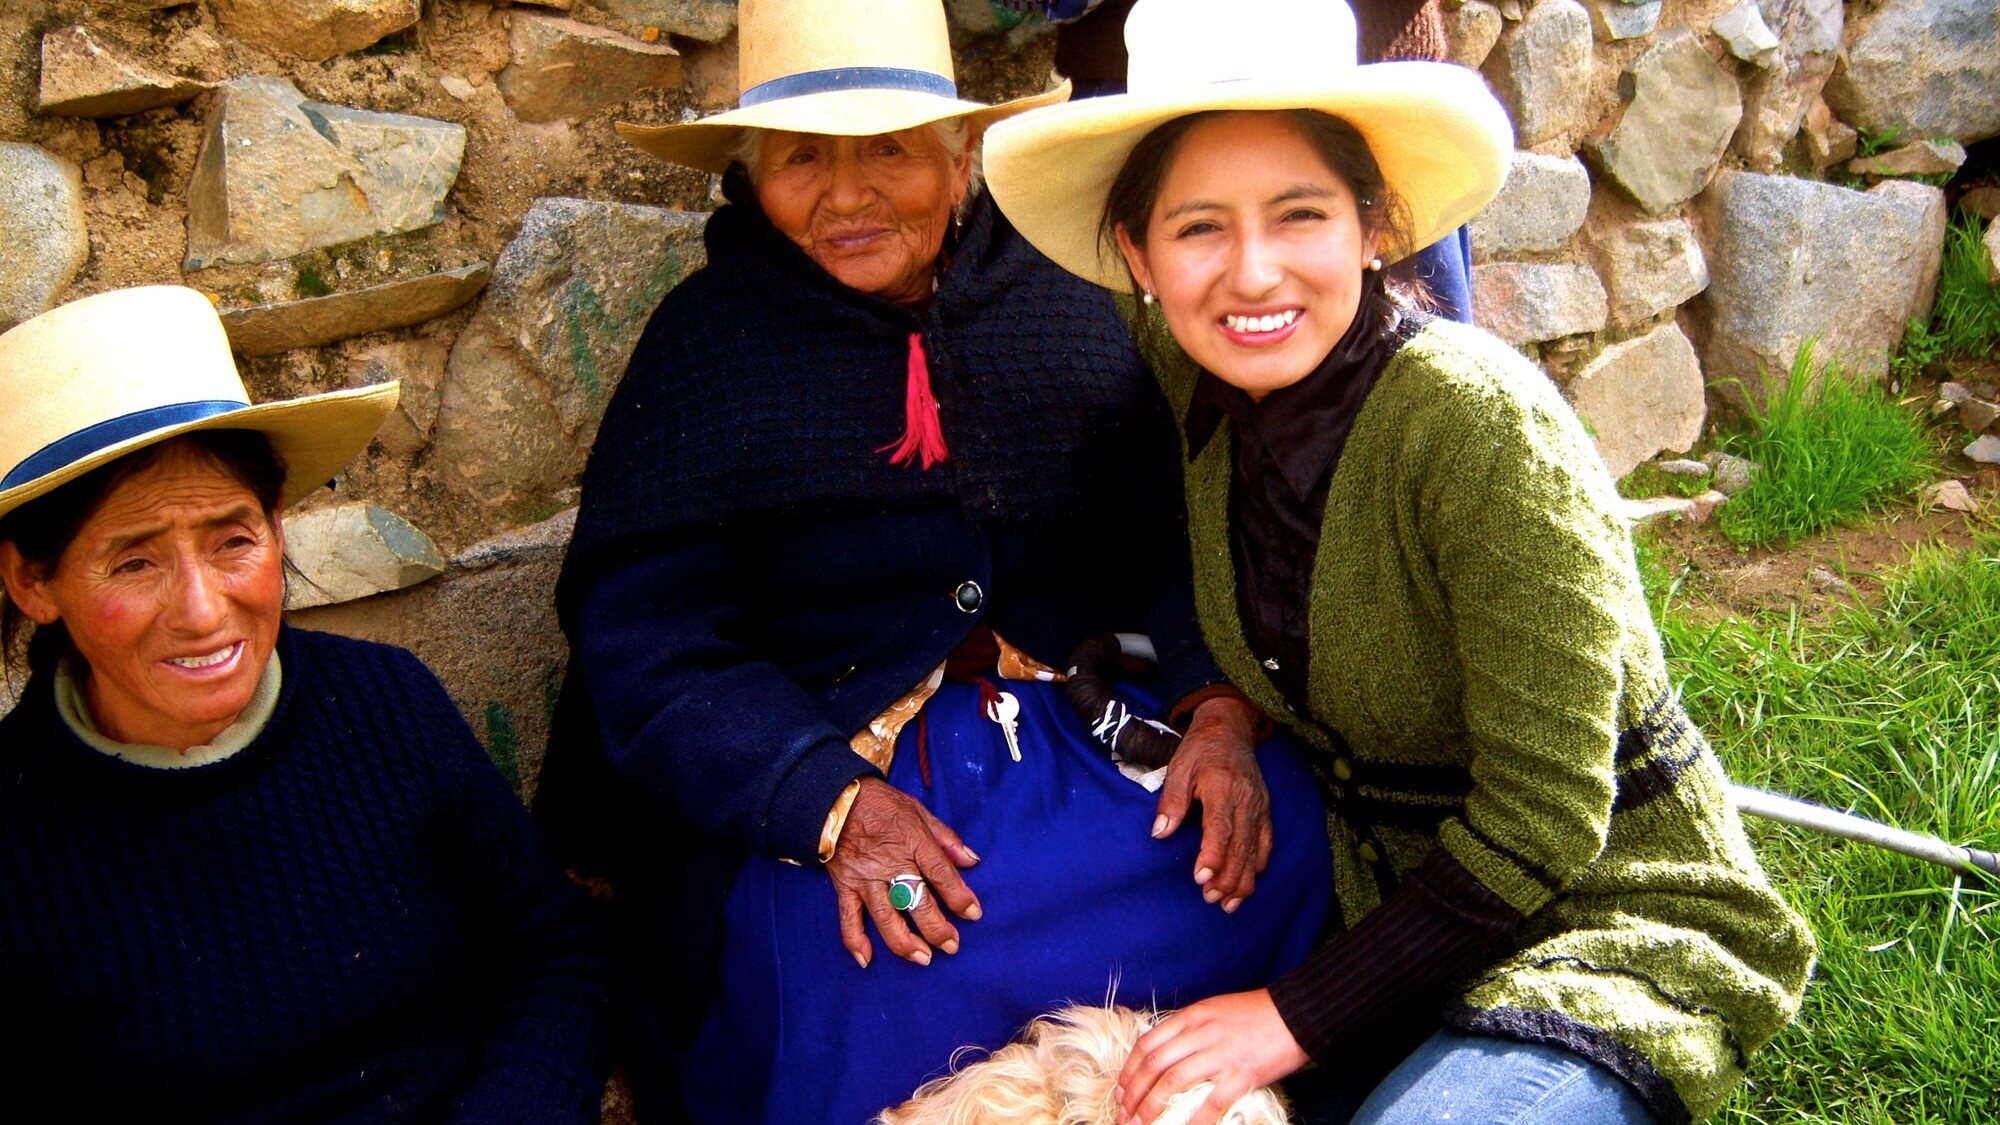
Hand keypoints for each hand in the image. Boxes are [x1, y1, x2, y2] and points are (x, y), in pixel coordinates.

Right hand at [826, 778, 981, 967]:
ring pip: (886, 917)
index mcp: (913, 842)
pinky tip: (867, 959)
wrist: (837, 799)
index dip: (959, 896)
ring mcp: (866, 878)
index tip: (973, 914)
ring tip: (922, 958)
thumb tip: (972, 861)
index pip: (941, 874)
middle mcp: (891, 864)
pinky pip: (848, 918)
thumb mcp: (919, 812)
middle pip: (917, 901)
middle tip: (951, 946)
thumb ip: (946, 839)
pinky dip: (855, 941)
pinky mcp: (845, 887)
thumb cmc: (883, 805)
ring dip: (905, 942)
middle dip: (936, 928)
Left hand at [1115, 990, 1306, 1124]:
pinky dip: (1193, 1122)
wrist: (1296, 1014)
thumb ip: (1189, 1029)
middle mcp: (1200, 1034)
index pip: (1147, 1044)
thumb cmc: (1256, 1013)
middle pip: (1153, 1065)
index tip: (1121, 1089)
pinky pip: (1209, 1103)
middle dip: (1133, 1093)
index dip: (1128, 1070)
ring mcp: (1219, 1055)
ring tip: (1139, 1124)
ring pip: (1171, 1083)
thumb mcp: (1213, 1009)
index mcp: (1191, 1016)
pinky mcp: (1240, 1075)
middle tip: (1123, 1113)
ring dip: (1150, 1107)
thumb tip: (1166, 1054)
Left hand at [1153, 695, 1270, 910]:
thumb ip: (1172, 802)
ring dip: (1242, 879)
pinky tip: (1247, 884)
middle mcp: (1245, 799)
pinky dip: (1258, 866)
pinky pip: (1266, 843)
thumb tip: (1160, 833)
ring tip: (1227, 903)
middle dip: (1227, 877)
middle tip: (1210, 898)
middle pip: (1240, 845)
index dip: (1213, 855)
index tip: (1201, 878)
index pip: (1220, 827)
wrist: (1230, 731)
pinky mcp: (1266, 811)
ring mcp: (1259, 806)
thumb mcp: (1178, 768)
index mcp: (1222, 786)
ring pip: (1255, 850)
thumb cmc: (1200, 750)